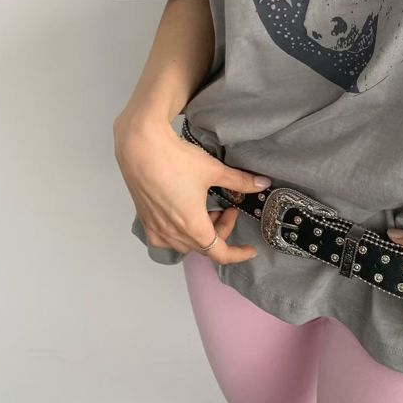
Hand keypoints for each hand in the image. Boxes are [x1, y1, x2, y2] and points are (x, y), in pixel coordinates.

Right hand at [113, 117, 271, 264]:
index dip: (238, 254)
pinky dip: (181, 231)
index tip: (249, 249)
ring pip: (186, 243)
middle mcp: (172, 233)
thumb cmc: (175, 160)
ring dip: (201, 231)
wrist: (140, 148)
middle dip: (221, 230)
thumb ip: (239, 182)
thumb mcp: (213, 170)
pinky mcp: (145, 221)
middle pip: (204, 245)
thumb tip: (262, 183)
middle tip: (228, 208)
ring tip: (207, 207)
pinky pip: (167, 238)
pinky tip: (184, 212)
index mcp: (192, 226)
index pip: (220, 254)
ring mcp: (156, 229)